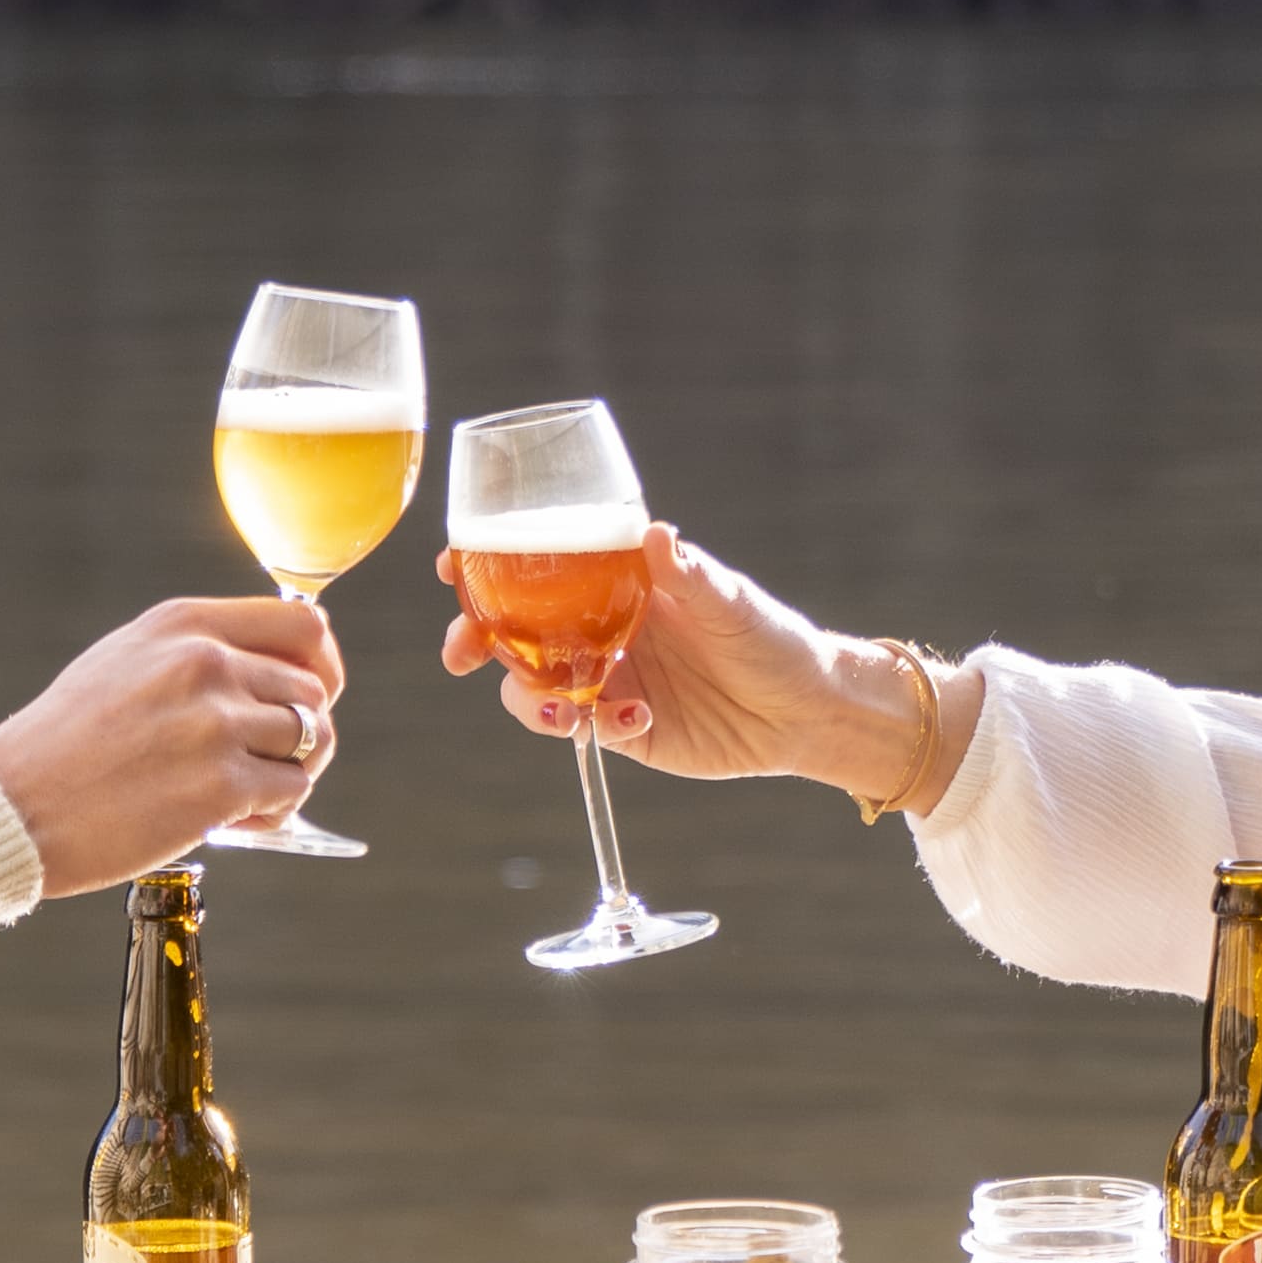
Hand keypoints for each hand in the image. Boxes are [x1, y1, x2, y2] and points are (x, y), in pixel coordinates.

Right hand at [0, 592, 342, 891]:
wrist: (14, 807)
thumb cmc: (63, 743)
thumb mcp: (125, 660)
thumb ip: (196, 652)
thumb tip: (270, 669)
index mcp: (183, 624)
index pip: (302, 624)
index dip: (320, 664)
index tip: (312, 692)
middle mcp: (206, 663)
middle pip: (313, 690)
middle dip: (301, 732)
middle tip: (264, 763)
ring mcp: (216, 724)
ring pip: (312, 743)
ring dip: (292, 773)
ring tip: (249, 794)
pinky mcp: (220, 787)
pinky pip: (290, 794)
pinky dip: (274, 813)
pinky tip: (234, 821)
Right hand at [432, 526, 986, 807]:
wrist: (807, 713)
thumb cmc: (772, 638)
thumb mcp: (733, 602)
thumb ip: (690, 575)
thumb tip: (654, 534)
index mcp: (618, 582)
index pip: (539, 564)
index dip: (488, 563)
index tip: (454, 563)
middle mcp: (600, 626)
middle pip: (513, 629)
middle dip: (475, 637)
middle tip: (462, 651)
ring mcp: (606, 677)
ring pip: (532, 683)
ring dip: (524, 693)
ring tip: (558, 706)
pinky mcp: (622, 726)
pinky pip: (578, 728)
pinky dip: (585, 726)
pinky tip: (631, 721)